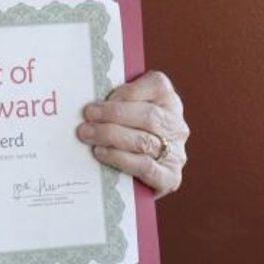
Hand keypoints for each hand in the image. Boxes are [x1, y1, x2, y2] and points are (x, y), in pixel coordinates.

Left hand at [77, 70, 187, 197]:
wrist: (136, 175)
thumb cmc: (125, 130)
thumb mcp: (125, 108)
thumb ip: (116, 98)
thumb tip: (90, 93)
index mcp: (168, 99)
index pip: (158, 86)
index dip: (130, 90)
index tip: (104, 95)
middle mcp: (176, 125)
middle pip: (149, 116)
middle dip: (114, 114)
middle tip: (88, 115)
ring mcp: (176, 153)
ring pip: (144, 141)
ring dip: (111, 136)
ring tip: (87, 134)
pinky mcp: (170, 178)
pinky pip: (145, 167)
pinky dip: (120, 159)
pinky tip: (101, 153)